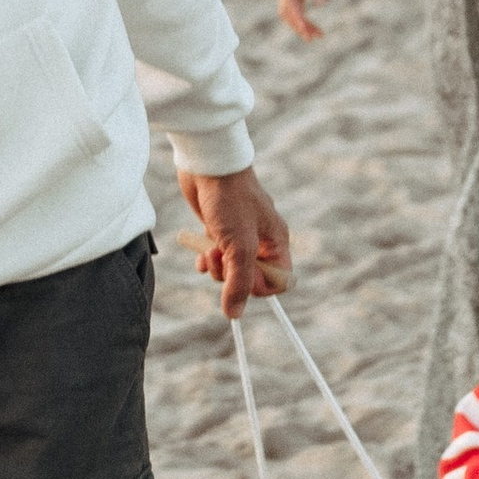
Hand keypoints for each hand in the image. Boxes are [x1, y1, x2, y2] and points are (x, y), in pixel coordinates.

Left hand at [178, 168, 292, 319]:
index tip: (242, 280)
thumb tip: (234, 314)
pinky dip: (208, 260)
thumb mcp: (238, 245)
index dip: (260, 288)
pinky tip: (201, 254)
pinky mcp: (220, 229)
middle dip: (231, 276)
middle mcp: (261, 240)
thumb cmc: (229, 199)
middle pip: (251, 278)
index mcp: (275, 242)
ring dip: (217, 268)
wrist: (208, 164)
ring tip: (208, 252)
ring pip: (231, 269)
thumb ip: (238, 282)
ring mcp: (240, 234)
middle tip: (220, 258)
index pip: (278, 282)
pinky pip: (217, 257)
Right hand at [276, 0, 366, 42]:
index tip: (306, 31)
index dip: (297, 18)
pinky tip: (316, 28)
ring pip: (290, 12)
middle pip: (286, 10)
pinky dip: (304, 19)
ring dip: (301, 25)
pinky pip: (297, 8)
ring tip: (318, 36)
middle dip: (298, 25)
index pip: (290, 2)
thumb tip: (319, 4)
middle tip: (315, 37)